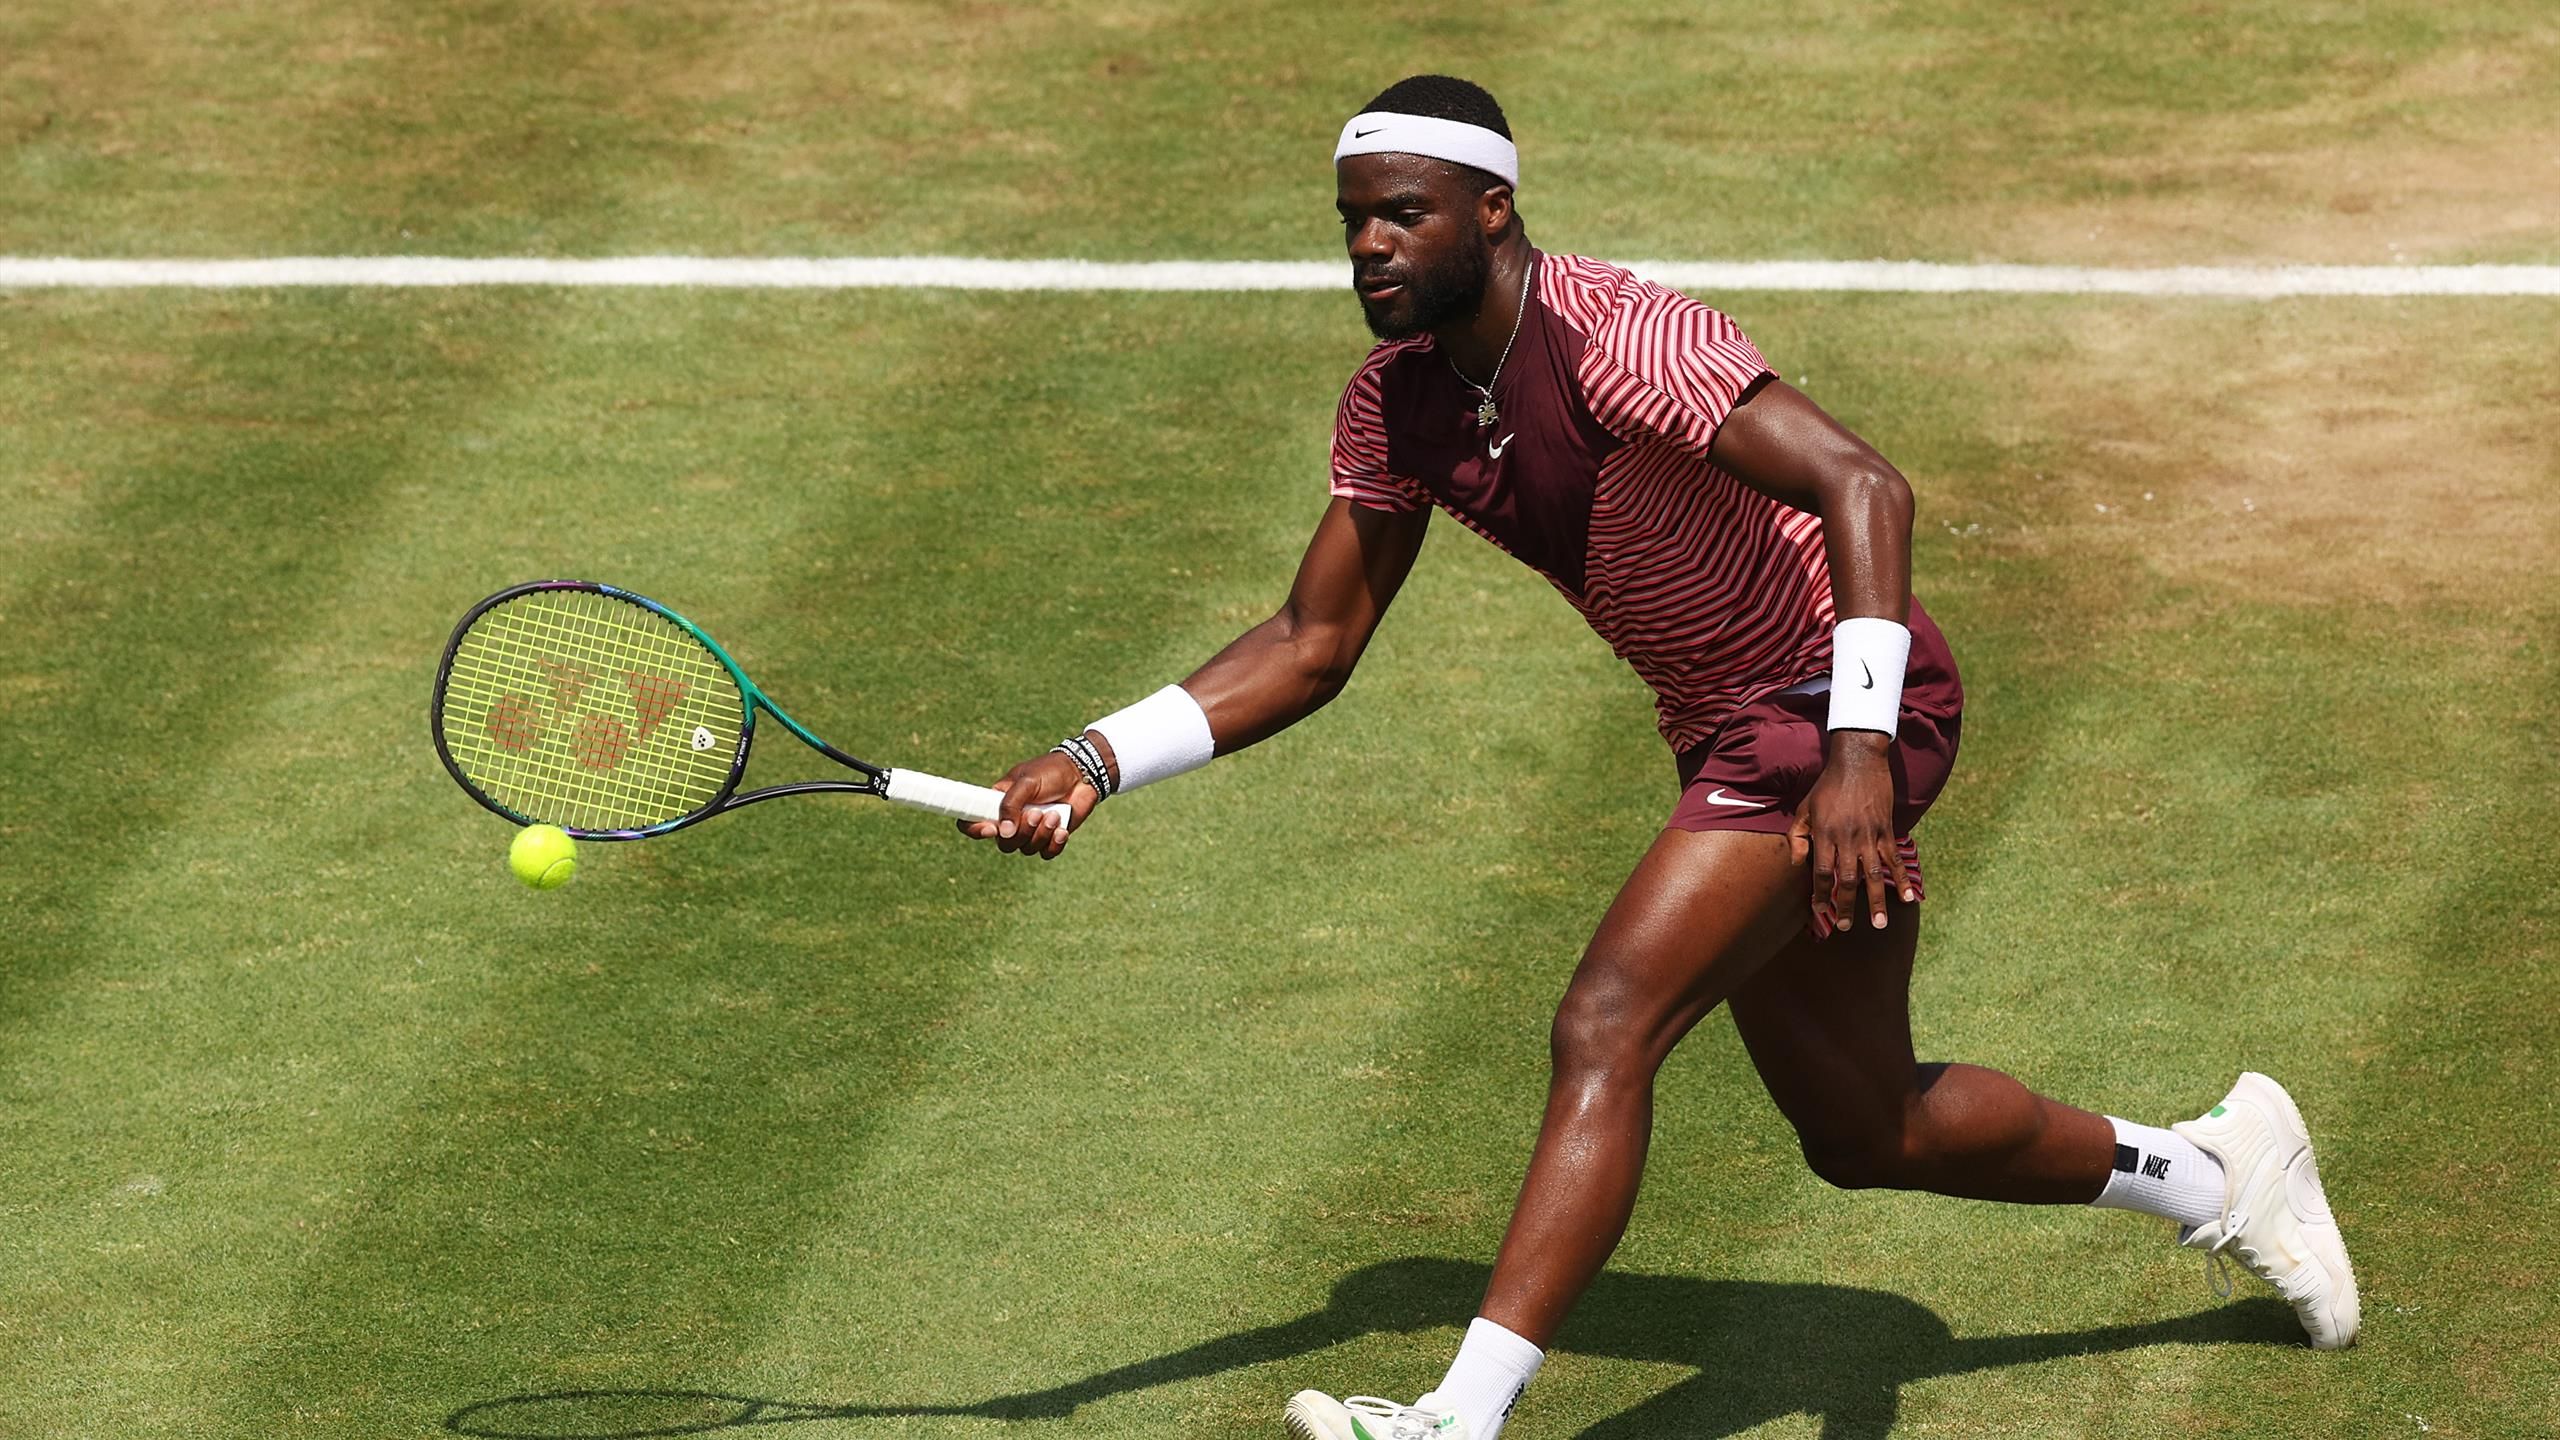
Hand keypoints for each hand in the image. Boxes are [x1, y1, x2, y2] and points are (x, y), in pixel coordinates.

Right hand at [958, 751, 1096, 858]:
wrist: (1081, 775)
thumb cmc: (1050, 772)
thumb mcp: (1026, 782)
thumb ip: (1011, 805)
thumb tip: (1003, 833)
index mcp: (997, 803)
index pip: (973, 821)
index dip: (976, 830)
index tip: (993, 828)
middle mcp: (1011, 820)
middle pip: (1004, 843)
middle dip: (1022, 832)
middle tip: (1037, 813)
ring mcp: (1031, 830)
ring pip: (1026, 849)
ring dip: (1041, 834)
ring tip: (1055, 814)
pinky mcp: (1050, 837)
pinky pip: (1046, 853)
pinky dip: (1054, 844)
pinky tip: (1062, 829)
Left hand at [1786, 730, 1911, 932]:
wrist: (1858, 762)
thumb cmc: (1827, 785)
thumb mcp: (1804, 808)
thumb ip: (1797, 836)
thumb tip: (1797, 864)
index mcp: (1824, 834)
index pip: (1822, 872)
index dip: (1821, 894)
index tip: (1820, 911)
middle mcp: (1847, 839)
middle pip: (1846, 880)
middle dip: (1845, 905)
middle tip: (1845, 926)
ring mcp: (1870, 836)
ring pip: (1873, 875)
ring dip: (1876, 901)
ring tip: (1877, 924)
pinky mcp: (1887, 830)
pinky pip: (1895, 859)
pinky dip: (1902, 879)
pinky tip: (1908, 898)